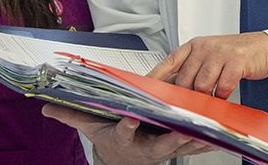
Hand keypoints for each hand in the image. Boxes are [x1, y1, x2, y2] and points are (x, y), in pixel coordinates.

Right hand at [42, 104, 211, 164]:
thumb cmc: (112, 138)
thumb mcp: (92, 127)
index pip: (124, 131)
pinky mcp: (176, 150)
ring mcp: (163, 150)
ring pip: (181, 144)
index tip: (131, 118)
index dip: (128, 126)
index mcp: (125, 138)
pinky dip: (206, 140)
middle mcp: (145, 146)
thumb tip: (47, 107)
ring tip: (208, 126)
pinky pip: (194, 146)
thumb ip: (72, 116)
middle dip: (172, 135)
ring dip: (195, 136)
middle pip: (160, 141)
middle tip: (183, 126)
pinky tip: (220, 133)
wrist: (124, 159)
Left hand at [149, 32, 267, 98]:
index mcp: (193, 46)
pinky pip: (222, 86)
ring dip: (205, 98)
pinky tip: (224, 95)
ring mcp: (220, 53)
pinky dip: (222, 95)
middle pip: (185, 78)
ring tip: (209, 101)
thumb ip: (192, 69)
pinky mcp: (236, 61)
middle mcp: (204, 47)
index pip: (169, 62)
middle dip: (185, 96)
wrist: (263, 47)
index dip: (156, 77)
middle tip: (188, 106)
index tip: (145, 89)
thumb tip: (172, 90)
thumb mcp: (208, 56)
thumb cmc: (234, 55)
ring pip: (202, 85)